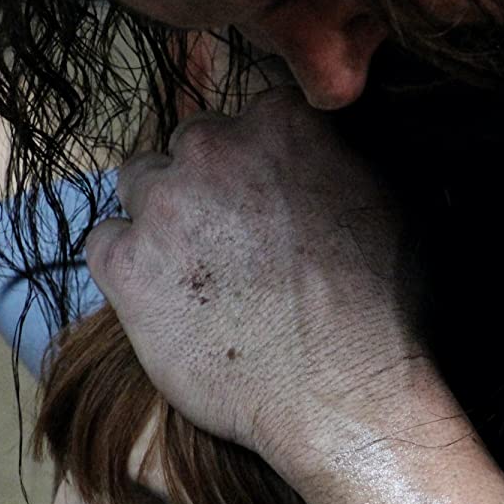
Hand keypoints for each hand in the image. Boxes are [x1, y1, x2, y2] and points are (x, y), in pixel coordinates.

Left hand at [85, 88, 432, 486]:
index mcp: (284, 119)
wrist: (348, 394)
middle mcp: (216, 148)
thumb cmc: (389, 309)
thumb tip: (346, 146)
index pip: (252, 109)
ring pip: (141, 183)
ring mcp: (165, 205)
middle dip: (211, 182)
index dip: (262, 156)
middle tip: (239, 240)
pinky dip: (127, 264)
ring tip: (198, 269)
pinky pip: (103, 242)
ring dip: (164, 215)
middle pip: (192, 144)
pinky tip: (165, 298)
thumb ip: (353, 156)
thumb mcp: (400, 202)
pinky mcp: (125, 265)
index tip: (275, 194)